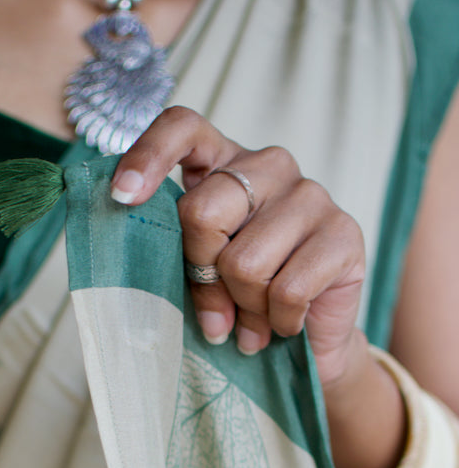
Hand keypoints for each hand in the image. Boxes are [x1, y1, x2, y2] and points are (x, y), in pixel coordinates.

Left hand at [110, 107, 365, 389]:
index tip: (122, 196)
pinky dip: (278, 322)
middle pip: (203, 213)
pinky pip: (287, 291)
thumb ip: (181, 257)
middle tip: (217, 313)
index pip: (182, 127)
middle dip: (202, 276)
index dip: (148, 155)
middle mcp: (268, 166)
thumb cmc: (245, 300)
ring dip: (245, 310)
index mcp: (224, 163)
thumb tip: (152, 274)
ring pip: (245, 263)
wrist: (310, 340)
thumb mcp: (202, 273)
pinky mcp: (344, 234)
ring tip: (256, 322)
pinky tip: (286, 324)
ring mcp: (311, 195)